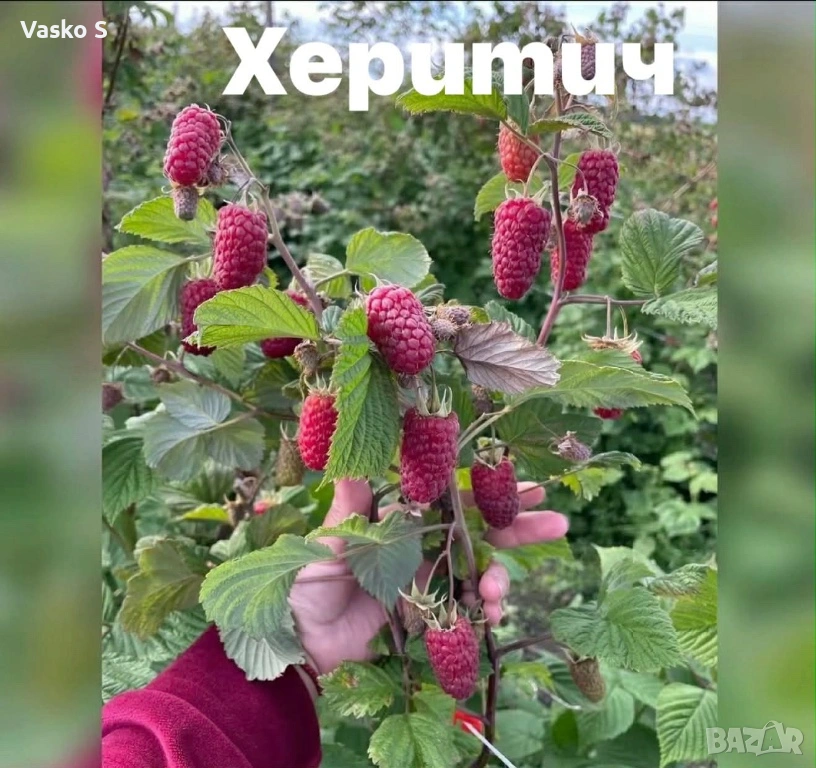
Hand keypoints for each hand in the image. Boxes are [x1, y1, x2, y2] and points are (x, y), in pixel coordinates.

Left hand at [289, 479, 567, 674]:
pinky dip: (482, 615)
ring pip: (478, 574)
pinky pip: (466, 614)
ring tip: (496, 594)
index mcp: (401, 522)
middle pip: (479, 534)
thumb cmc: (308, 586)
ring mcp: (428, 583)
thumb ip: (349, 509)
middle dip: (519, 529)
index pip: (453, 500)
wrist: (302, 646)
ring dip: (498, 580)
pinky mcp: (429, 618)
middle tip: (557, 522)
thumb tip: (350, 463)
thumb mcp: (328, 544)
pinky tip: (488, 619)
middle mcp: (421, 547)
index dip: (489, 492)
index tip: (525, 482)